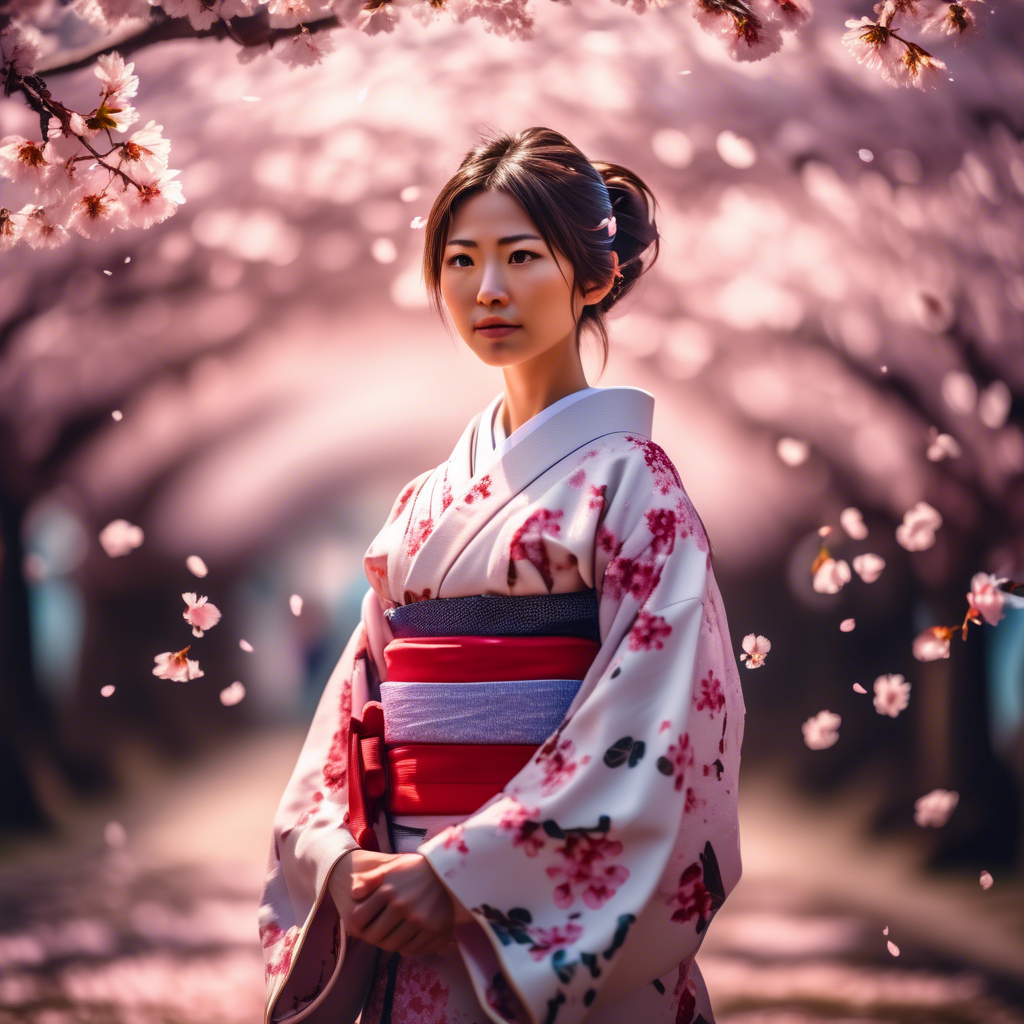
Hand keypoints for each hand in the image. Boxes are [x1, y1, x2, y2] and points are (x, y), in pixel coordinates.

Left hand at [331, 851, 456, 955]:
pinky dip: (406, 946)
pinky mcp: (434, 930)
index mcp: (388, 890)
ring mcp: (419, 920)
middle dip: (373, 936)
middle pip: (374, 937)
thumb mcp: (392, 867)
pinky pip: (410, 950)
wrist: (452, 871)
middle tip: (379, 930)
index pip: (359, 920)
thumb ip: (369, 879)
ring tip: (394, 932)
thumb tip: (353, 894)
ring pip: (392, 946)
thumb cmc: (417, 869)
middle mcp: (402, 907)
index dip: (358, 924)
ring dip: (389, 942)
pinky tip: (408, 935)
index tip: (365, 922)